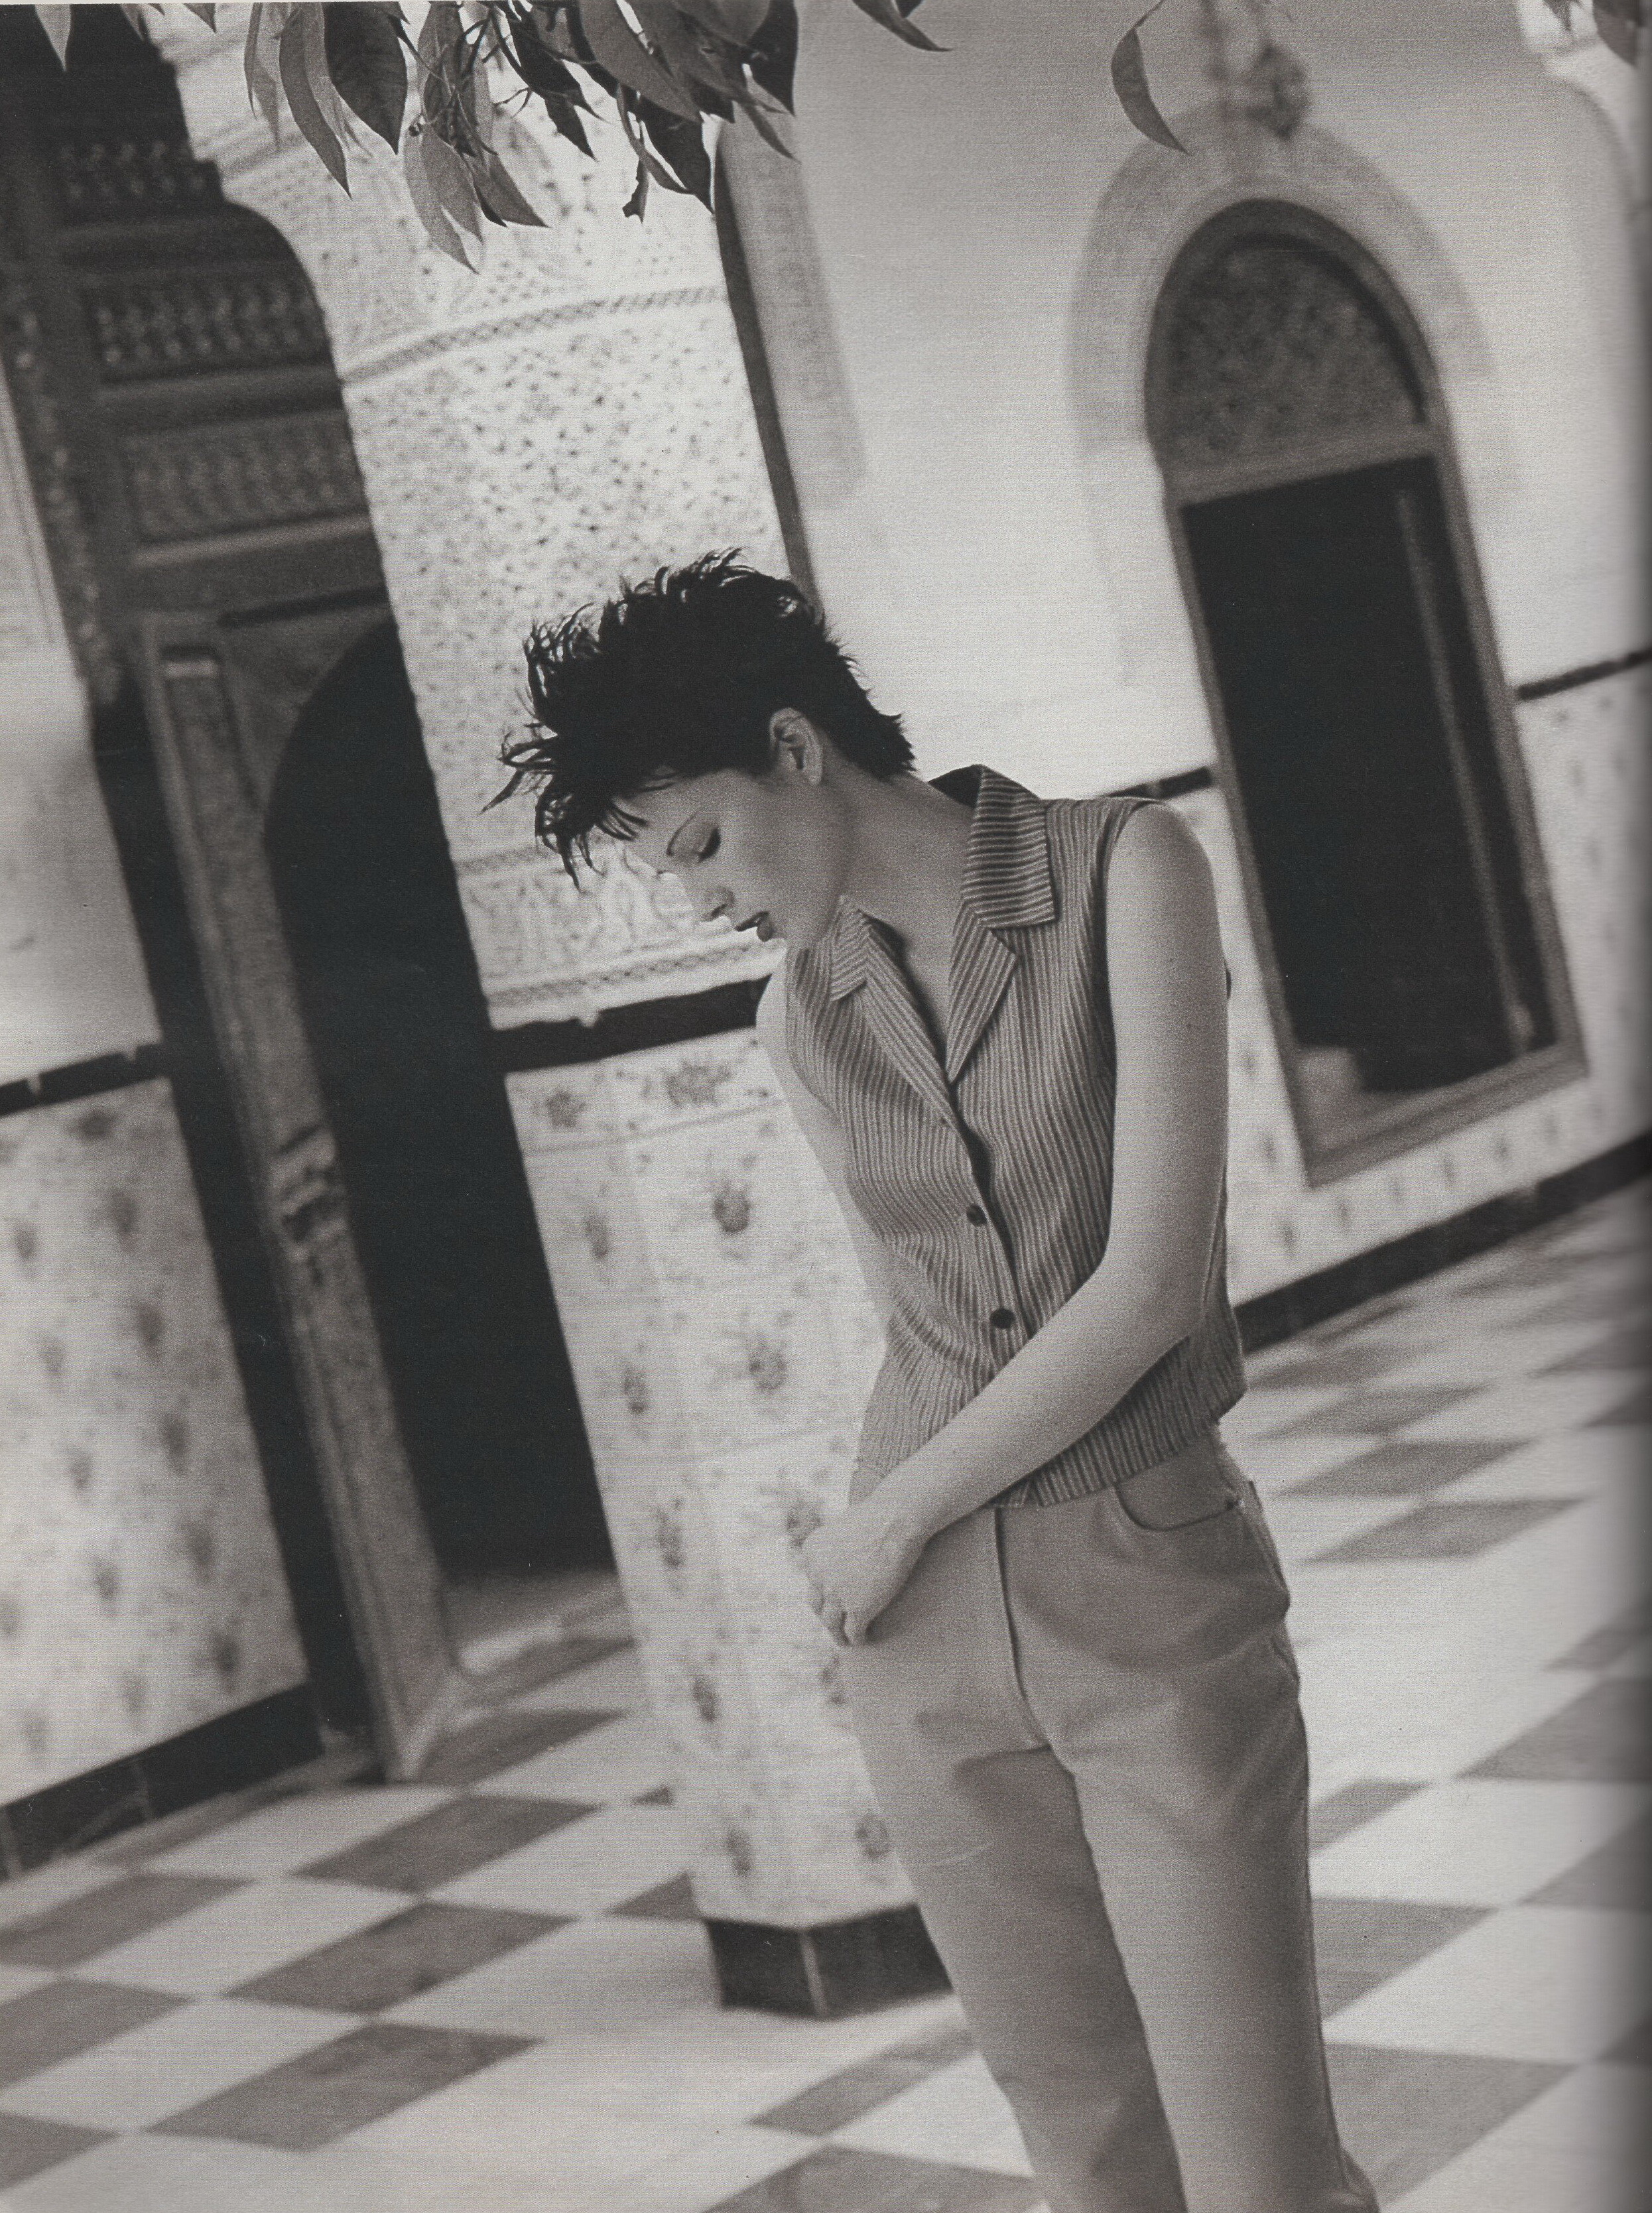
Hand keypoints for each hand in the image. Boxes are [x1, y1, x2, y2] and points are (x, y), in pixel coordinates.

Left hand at [798, 1497, 926, 1646]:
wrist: (894, 1521)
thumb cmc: (878, 1515)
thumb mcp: (845, 1525)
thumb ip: (839, 1543)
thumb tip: (850, 1550)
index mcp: (811, 1551)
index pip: (813, 1577)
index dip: (823, 1588)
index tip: (831, 1597)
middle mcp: (817, 1574)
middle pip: (816, 1602)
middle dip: (824, 1613)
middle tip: (832, 1621)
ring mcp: (836, 1594)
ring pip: (830, 1622)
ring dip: (836, 1634)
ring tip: (843, 1641)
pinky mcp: (858, 1608)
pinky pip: (852, 1630)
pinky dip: (856, 1639)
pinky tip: (862, 1641)